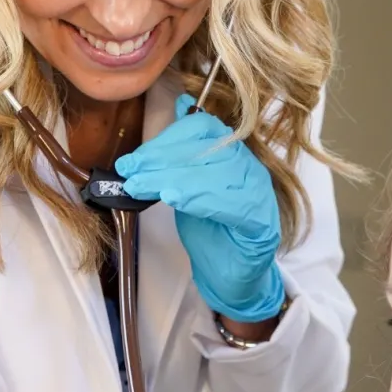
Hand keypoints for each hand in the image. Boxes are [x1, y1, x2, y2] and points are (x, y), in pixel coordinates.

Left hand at [116, 93, 284, 323]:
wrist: (233, 276)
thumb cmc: (210, 232)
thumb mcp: (187, 188)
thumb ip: (179, 159)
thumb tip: (170, 115)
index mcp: (233, 153)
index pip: (203, 127)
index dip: (165, 138)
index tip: (134, 159)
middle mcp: (249, 168)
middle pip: (207, 147)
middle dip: (161, 158)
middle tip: (130, 171)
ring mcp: (259, 193)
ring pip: (216, 172)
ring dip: (172, 177)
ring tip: (141, 186)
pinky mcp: (261, 222)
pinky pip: (232, 203)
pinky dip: (200, 198)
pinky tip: (174, 199)